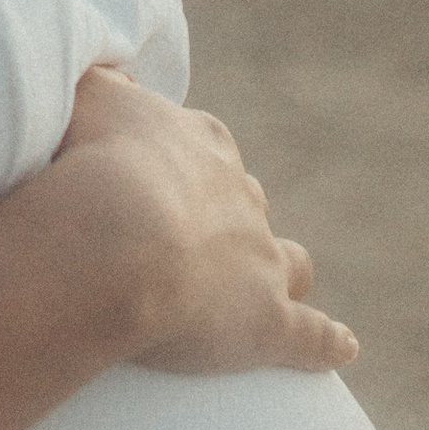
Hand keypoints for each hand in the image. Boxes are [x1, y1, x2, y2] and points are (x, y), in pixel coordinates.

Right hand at [48, 64, 358, 376]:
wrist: (113, 234)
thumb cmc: (89, 161)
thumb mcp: (85, 98)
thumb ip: (103, 84)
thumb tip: (123, 80)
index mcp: (202, 142)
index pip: (208, 147)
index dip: (189, 166)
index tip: (164, 180)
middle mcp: (241, 195)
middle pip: (247, 203)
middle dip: (231, 218)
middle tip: (194, 241)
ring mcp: (261, 258)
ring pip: (290, 261)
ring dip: (283, 272)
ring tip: (272, 288)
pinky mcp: (269, 321)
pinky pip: (311, 335)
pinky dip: (328, 342)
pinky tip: (343, 349)